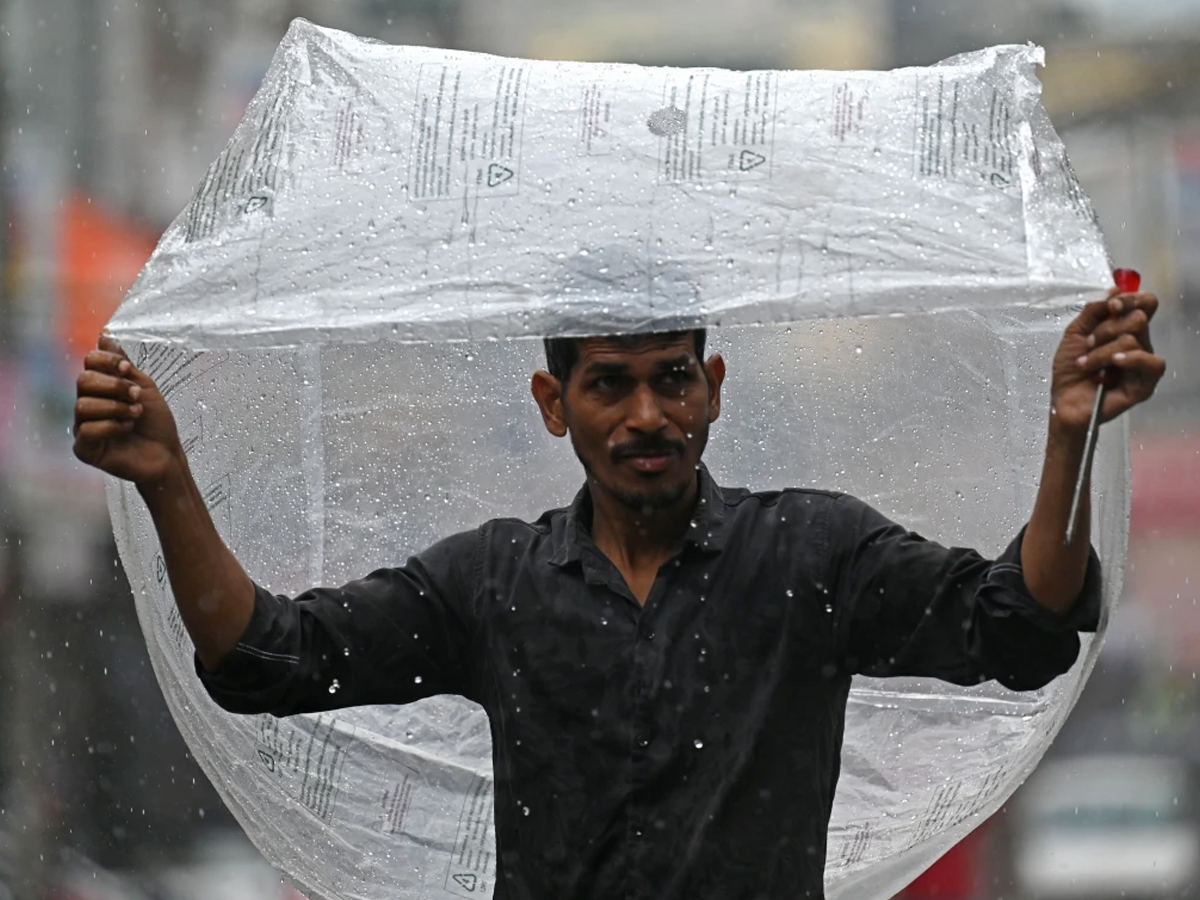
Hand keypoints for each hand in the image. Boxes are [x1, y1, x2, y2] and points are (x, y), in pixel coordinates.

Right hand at [73, 334, 183, 487]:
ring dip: (116, 407)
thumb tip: (104, 335)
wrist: (167, 454)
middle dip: (114, 385)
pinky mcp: (85, 448)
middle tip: (136, 396)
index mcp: (101, 388)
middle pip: (83, 381)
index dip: (107, 361)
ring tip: (135, 415)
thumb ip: (123, 365)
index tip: (128, 369)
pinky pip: (86, 429)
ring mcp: (83, 426)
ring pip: (83, 405)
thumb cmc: (157, 423)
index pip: (89, 362)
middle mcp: (88, 404)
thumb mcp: (145, 387)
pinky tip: (127, 429)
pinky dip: (111, 426)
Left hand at [1050, 287, 1165, 432]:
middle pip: (1138, 317)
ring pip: (1133, 338)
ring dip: (1102, 349)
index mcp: (1124, 330)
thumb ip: (1094, 311)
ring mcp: (1142, 364)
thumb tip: (1115, 289)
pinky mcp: (1144, 384)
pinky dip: (1129, 358)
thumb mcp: (1075, 334)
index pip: (1144, 304)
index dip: (1131, 298)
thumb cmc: (1069, 371)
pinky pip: (1151, 362)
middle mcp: (1138, 344)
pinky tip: (1113, 363)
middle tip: (1088, 343)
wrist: (1063, 401)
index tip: (1112, 305)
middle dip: (1106, 328)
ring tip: (1085, 363)